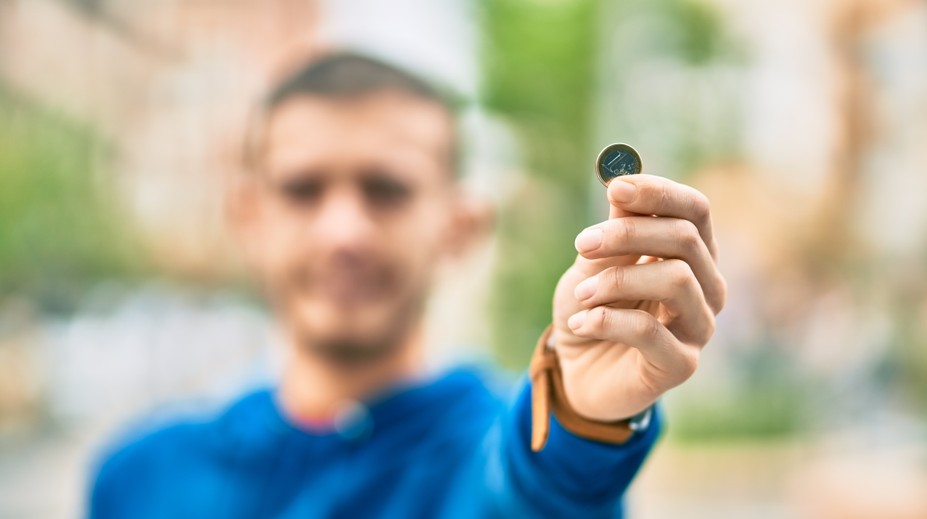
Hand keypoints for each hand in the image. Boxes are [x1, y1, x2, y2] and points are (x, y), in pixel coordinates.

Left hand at [551, 174, 725, 421]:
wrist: (576, 372)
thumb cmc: (590, 309)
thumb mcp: (592, 263)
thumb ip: (613, 230)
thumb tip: (621, 182)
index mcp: (691, 254)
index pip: (694, 210)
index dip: (657, 193)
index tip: (614, 187)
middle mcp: (706, 287)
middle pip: (685, 239)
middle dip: (627, 234)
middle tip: (582, 243)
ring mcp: (700, 327)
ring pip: (676, 280)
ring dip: (617, 279)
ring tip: (580, 295)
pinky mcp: (681, 364)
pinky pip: (650, 331)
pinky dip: (606, 320)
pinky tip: (581, 323)